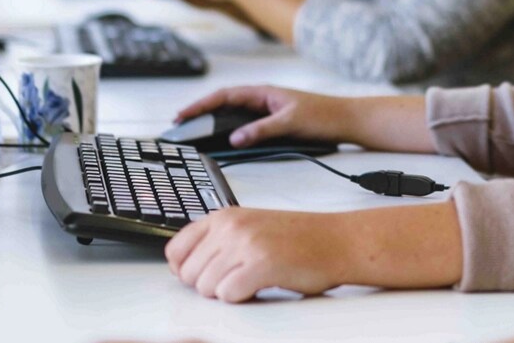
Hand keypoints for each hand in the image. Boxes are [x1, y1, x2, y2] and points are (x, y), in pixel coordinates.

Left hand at [165, 208, 356, 301]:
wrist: (337, 241)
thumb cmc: (298, 238)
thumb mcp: (250, 227)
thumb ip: (216, 240)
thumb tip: (181, 267)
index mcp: (224, 216)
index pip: (175, 250)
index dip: (186, 270)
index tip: (203, 274)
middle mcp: (231, 226)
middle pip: (189, 275)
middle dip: (209, 284)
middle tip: (238, 278)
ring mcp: (245, 244)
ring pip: (206, 288)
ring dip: (228, 292)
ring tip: (253, 279)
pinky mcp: (261, 264)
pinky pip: (228, 295)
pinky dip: (243, 298)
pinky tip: (261, 285)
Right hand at [175, 85, 352, 147]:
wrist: (347, 119)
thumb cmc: (323, 115)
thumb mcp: (290, 122)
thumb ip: (262, 130)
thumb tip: (235, 138)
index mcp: (264, 92)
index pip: (224, 95)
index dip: (201, 104)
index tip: (182, 114)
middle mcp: (263, 99)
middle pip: (225, 104)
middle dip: (202, 112)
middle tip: (181, 124)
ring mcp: (268, 110)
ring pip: (234, 115)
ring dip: (215, 122)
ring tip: (196, 132)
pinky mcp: (274, 122)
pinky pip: (246, 125)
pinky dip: (231, 131)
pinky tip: (225, 140)